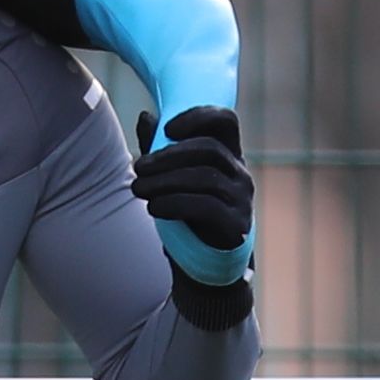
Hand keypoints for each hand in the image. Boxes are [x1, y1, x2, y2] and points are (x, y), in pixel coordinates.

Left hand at [132, 106, 252, 252]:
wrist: (201, 262)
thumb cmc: (186, 214)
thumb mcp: (170, 179)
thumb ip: (159, 149)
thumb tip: (146, 116)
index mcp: (228, 155)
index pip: (225, 121)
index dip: (198, 117)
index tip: (167, 129)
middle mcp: (240, 173)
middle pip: (208, 149)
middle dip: (168, 156)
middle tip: (137, 167)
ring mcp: (242, 198)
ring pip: (204, 177)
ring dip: (164, 181)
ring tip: (138, 189)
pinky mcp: (236, 224)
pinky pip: (206, 206)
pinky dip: (174, 204)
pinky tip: (153, 208)